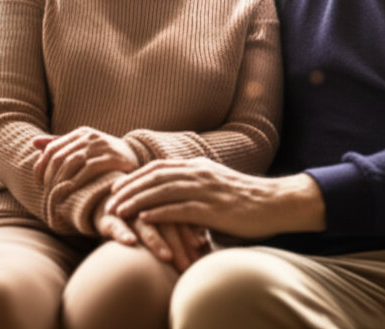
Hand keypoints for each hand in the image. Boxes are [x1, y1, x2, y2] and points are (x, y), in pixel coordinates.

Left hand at [32, 127, 139, 189]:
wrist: (137, 159)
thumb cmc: (106, 157)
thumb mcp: (84, 148)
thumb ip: (61, 145)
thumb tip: (34, 142)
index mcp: (81, 133)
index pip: (52, 149)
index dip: (42, 167)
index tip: (40, 184)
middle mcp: (90, 137)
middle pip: (60, 157)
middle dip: (50, 177)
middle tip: (47, 194)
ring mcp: (101, 146)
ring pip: (71, 163)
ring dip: (61, 181)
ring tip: (57, 196)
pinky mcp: (112, 157)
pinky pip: (88, 170)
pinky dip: (77, 182)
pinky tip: (73, 194)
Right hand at [92, 196, 208, 272]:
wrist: (109, 202)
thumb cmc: (142, 214)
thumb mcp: (161, 218)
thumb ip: (181, 228)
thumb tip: (204, 244)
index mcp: (163, 201)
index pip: (181, 216)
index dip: (192, 232)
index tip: (202, 249)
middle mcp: (146, 205)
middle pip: (165, 222)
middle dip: (178, 245)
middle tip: (187, 265)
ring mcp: (127, 211)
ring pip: (144, 224)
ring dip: (156, 240)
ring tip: (167, 257)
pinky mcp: (108, 217)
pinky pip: (115, 225)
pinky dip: (122, 232)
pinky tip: (131, 242)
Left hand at [109, 158, 326, 238]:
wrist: (275, 203)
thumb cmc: (245, 199)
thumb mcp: (216, 185)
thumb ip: (195, 186)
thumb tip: (175, 195)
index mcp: (198, 166)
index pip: (158, 167)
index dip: (134, 176)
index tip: (116, 185)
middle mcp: (199, 173)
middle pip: (154, 177)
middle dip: (129, 188)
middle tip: (109, 200)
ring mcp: (206, 190)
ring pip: (163, 191)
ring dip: (137, 201)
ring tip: (119, 211)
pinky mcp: (214, 209)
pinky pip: (181, 209)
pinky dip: (160, 213)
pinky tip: (144, 219)